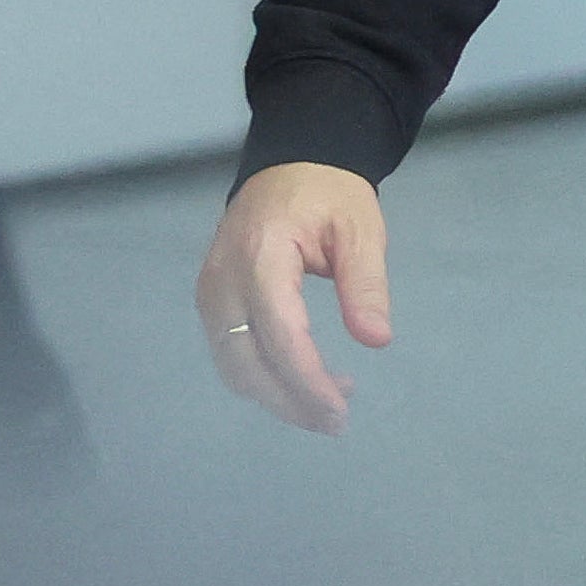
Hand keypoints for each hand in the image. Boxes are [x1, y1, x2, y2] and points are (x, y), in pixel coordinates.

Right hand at [196, 161, 396, 433]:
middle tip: (336, 422)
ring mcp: (210, 292)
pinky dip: (262, 376)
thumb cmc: (329, 193)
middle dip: (290, 401)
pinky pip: (229, 353)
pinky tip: (302, 380)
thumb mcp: (360, 228)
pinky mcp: (211, 300)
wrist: (289, 163)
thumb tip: (376, 340)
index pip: (280, 335)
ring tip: (328, 404)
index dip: (307, 381)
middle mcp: (223, 280)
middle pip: (247, 363)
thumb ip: (366, 283)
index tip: (339, 410)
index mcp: (260, 256)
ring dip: (276, 395)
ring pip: (233, 366)